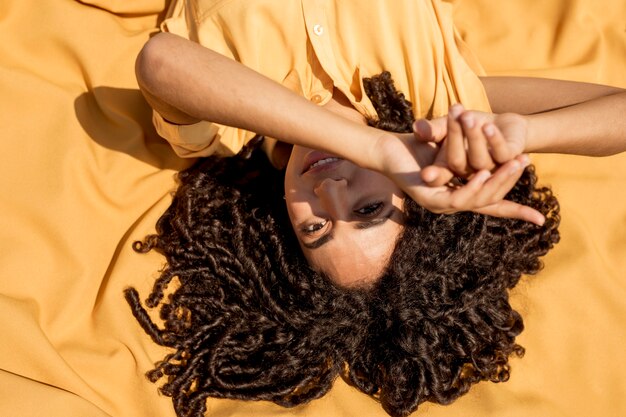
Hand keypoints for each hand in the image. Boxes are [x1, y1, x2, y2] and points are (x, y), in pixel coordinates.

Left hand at [376, 132, 543, 224]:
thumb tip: (499, 154)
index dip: (516, 212)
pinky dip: (473, 186)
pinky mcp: (428, 200)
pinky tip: (485, 173)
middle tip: (527, 161)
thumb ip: (474, 155)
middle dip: (511, 181)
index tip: (541, 219)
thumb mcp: (453, 147)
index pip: (492, 207)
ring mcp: (440, 206)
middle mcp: (451, 204)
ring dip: (498, 181)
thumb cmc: (417, 146)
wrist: (387, 148)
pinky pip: (457, 197)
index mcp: (458, 195)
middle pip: (490, 201)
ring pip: (477, 200)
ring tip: (515, 163)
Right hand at [414, 104, 528, 185]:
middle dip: (454, 136)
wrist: (503, 124)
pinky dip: (494, 140)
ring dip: (474, 137)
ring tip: (468, 115)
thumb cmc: (469, 125)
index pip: (438, 174)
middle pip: (458, 163)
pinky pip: (501, 154)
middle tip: (454, 112)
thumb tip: (416, 127)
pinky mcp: (510, 160)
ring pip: (480, 160)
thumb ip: (432, 129)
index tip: (425, 175)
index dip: (433, 174)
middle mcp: (469, 173)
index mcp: (451, 168)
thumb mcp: (446, 125)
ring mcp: (490, 169)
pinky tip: (488, 126)